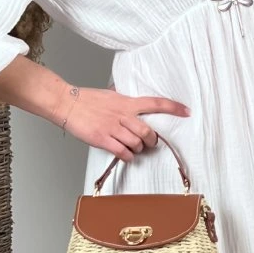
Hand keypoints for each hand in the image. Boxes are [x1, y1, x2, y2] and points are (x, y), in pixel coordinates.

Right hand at [59, 87, 188, 161]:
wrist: (67, 103)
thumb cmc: (87, 99)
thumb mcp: (111, 95)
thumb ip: (124, 101)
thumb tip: (134, 103)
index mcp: (126, 102)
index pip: (155, 103)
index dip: (173, 108)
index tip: (186, 112)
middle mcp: (122, 115)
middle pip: (148, 132)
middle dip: (152, 141)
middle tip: (150, 143)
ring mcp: (113, 127)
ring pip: (137, 144)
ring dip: (138, 149)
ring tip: (133, 148)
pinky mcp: (102, 139)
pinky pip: (123, 152)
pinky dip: (127, 156)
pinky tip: (125, 154)